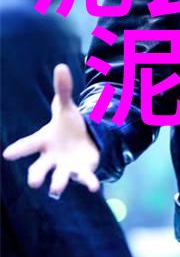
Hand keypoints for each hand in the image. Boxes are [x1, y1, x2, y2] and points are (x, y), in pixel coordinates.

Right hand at [3, 63, 99, 196]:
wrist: (83, 140)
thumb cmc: (67, 126)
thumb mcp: (66, 107)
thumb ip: (63, 90)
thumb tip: (61, 66)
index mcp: (44, 141)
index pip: (28, 145)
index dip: (18, 150)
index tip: (7, 154)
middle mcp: (51, 158)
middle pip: (39, 169)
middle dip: (36, 175)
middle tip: (34, 182)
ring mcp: (66, 167)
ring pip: (59, 179)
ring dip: (58, 184)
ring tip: (55, 189)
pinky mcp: (82, 171)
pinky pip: (85, 179)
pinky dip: (89, 183)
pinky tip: (94, 187)